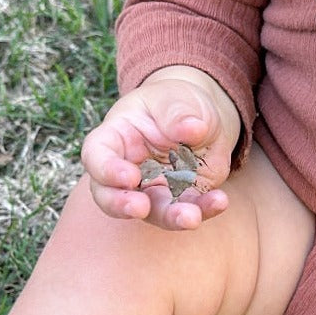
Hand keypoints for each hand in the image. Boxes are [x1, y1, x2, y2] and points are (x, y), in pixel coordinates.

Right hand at [80, 66, 240, 228]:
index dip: (106, 170)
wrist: (200, 117)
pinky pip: (188, 210)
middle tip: (141, 208)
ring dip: (171, 217)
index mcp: (115, 138)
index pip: (96, 156)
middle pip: (110, 196)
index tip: (129, 176)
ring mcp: (152, 189)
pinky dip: (204, 209)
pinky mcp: (179, 199)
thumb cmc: (174, 102)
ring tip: (192, 217)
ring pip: (152, 212)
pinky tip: (219, 200)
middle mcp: (126, 169)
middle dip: (123, 206)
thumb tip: (192, 128)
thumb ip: (177, 112)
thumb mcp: (175, 97)